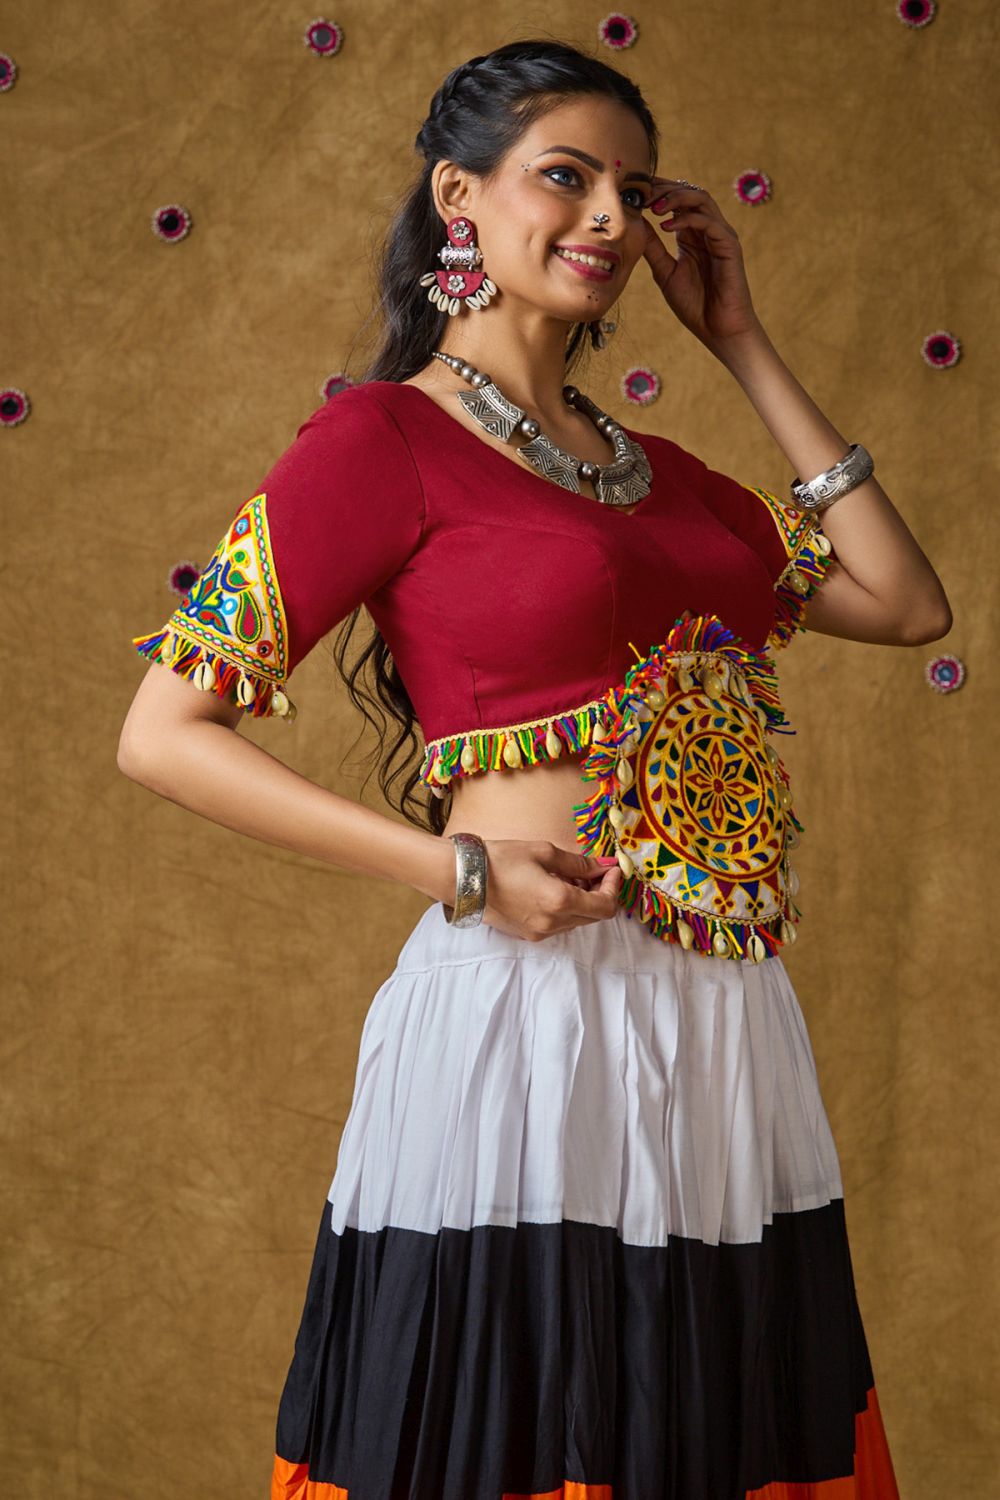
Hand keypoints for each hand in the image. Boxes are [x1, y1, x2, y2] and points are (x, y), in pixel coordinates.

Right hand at [477, 838, 622, 940]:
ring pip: (577, 922)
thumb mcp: (544, 852)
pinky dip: (565, 910)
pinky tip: (553, 889)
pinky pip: (558, 925)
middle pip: (594, 917)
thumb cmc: (501, 859)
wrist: (462, 878)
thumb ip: (578, 863)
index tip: (611, 869)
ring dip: (582, 902)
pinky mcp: (528, 935)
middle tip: (594, 871)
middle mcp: (553, 923)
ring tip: (570, 878)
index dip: (614, 887)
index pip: (605, 906)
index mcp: (559, 902)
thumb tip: (602, 866)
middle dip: (600, 893)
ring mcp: (540, 933)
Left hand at [640, 178, 763, 348]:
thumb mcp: (665, 273)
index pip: (677, 201)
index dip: (658, 191)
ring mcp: (720, 235)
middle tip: (642, 192)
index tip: (635, 192)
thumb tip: (635, 225)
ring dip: (675, 197)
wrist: (719, 330)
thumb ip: (653, 248)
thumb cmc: (695, 305)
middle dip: (664, 188)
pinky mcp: (729, 245)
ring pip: (701, 199)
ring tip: (653, 206)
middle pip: (689, 193)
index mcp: (692, 235)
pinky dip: (686, 219)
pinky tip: (666, 226)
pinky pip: (708, 221)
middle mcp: (708, 230)